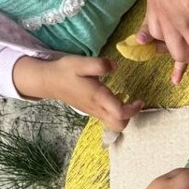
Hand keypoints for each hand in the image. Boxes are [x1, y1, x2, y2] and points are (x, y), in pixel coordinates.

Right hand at [12, 55, 143, 129]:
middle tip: (135, 103)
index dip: (133, 109)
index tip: (140, 99)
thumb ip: (100, 64)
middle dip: (130, 117)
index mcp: (98, 97)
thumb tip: (116, 66)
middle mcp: (97, 108)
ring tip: (128, 102)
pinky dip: (115, 115)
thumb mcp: (81, 62)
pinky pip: (107, 119)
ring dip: (123, 117)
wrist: (48, 81)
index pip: (120, 113)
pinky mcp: (91, 110)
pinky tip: (116, 101)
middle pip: (119, 125)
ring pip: (113, 124)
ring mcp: (93, 111)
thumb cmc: (65, 71)